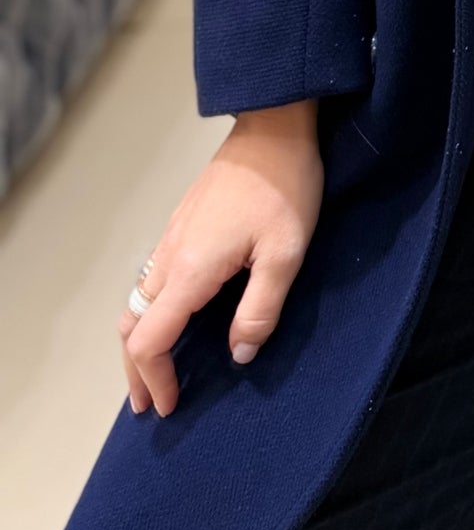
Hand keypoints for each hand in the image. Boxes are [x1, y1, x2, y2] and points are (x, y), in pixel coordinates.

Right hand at [120, 100, 322, 416]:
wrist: (275, 125)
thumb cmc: (285, 186)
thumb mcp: (285, 254)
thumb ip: (260, 309)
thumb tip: (239, 354)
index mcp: (190, 270)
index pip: (150, 340)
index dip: (156, 378)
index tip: (173, 403)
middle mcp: (170, 256)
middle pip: (132, 326)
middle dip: (136, 370)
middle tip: (150, 403)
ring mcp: (172, 236)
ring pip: (136, 301)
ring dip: (140, 342)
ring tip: (155, 371)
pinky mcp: (182, 224)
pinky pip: (151, 279)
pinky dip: (150, 313)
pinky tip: (174, 320)